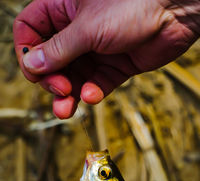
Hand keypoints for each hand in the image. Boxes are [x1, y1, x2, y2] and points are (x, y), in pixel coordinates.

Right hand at [13, 0, 199, 118]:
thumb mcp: (87, 27)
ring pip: (73, 77)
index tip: (35, 72)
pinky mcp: (114, 65)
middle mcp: (77, 30)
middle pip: (51, 61)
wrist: (176, 11)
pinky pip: (97, 83)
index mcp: (63, 9)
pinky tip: (93, 95)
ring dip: (68, 96)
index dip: (28, 54)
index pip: (31, 31)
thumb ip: (58, 49)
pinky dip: (93, 92)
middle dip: (52, 80)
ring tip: (65, 110)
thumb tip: (32, 65)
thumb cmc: (133, 3)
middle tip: (60, 90)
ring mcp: (96, 49)